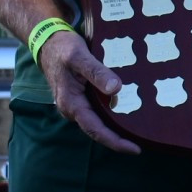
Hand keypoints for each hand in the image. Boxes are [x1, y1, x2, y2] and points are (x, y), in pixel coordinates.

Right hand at [39, 30, 142, 153]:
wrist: (48, 42)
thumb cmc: (63, 49)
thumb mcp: (80, 57)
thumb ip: (97, 72)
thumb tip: (116, 89)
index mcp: (71, 104)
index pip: (95, 129)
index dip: (115, 142)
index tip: (135, 149)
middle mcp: (72, 109)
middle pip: (98, 130)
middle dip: (119, 139)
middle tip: (143, 144)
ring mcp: (76, 105)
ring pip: (98, 122)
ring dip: (116, 128)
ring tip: (140, 132)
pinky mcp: (81, 98)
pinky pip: (97, 112)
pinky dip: (112, 115)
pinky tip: (128, 112)